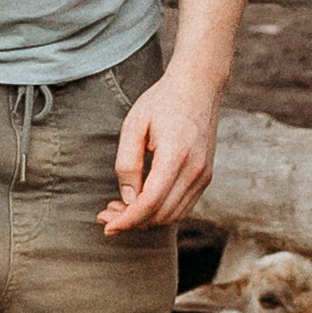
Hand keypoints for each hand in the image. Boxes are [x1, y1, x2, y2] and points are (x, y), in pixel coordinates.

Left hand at [103, 69, 221, 233]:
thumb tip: (127, 199)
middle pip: (161, 215)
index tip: (106, 226)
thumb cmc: (162, 101)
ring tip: (120, 209)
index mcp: (176, 156)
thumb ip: (128, 164)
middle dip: (132, 222)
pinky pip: (183, 206)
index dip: (126, 220)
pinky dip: (161, 212)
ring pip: (173, 216)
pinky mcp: (206, 176)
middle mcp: (195, 170)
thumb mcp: (134, 126)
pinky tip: (141, 203)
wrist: (198, 86)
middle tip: (106, 215)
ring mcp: (204, 175)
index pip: (150, 203)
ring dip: (146, 220)